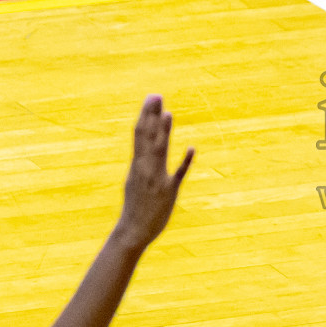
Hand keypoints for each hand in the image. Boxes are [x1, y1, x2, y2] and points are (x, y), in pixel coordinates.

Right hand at [115, 95, 193, 249]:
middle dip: (151, 116)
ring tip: (168, 114)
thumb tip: (144, 145)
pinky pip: (177, 174)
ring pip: (159, 151)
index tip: (151, 98)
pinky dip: (185, 161)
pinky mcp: (168, 191)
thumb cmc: (135, 204)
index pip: (140, 134)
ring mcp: (156, 179)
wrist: (133, 230)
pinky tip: (192, 148)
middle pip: (147, 137)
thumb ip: (141, 160)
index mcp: (136, 164)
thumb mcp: (135, 178)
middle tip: (156, 96)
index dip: (146, 115)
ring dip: (163, 133)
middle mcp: (144, 168)